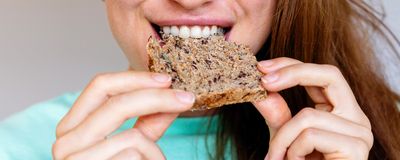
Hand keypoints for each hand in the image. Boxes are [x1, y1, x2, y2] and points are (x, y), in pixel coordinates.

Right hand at [52, 71, 193, 159]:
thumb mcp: (136, 144)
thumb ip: (149, 120)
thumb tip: (173, 96)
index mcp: (73, 126)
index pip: (99, 86)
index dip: (136, 78)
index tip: (167, 79)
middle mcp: (65, 141)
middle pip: (116, 103)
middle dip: (158, 98)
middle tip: (187, 98)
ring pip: (132, 136)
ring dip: (155, 149)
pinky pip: (134, 156)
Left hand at [253, 57, 372, 159]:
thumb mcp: (284, 135)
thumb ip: (276, 112)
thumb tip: (259, 88)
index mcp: (341, 110)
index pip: (321, 74)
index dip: (291, 64)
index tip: (261, 67)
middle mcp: (356, 117)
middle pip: (329, 74)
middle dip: (291, 73)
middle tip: (263, 81)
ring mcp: (360, 132)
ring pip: (308, 116)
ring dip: (282, 139)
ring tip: (276, 157)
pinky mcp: (356, 147)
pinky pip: (310, 135)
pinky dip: (293, 151)